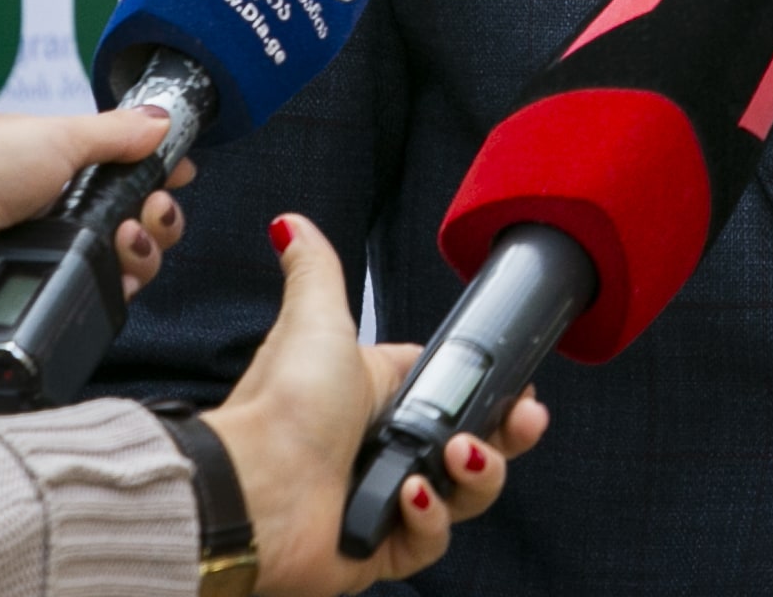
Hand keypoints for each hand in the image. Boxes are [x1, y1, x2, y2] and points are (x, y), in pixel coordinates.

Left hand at [0, 110, 195, 323]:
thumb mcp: (55, 135)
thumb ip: (115, 133)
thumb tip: (163, 121)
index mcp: (58, 170)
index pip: (126, 177)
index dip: (157, 179)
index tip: (177, 178)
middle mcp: (54, 217)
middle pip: (135, 226)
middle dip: (159, 219)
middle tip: (149, 214)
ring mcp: (45, 262)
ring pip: (121, 269)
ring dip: (142, 254)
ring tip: (126, 243)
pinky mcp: (33, 302)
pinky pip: (89, 306)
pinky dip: (109, 294)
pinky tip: (110, 277)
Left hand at [202, 214, 549, 596]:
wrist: (251, 491)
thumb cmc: (281, 408)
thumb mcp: (315, 322)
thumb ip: (317, 270)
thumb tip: (289, 224)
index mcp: (380, 397)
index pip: (457, 393)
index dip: (494, 392)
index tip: (520, 389)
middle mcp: (386, 450)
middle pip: (477, 447)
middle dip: (506, 436)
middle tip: (520, 421)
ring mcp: (386, 501)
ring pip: (466, 494)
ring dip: (475, 476)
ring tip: (456, 456)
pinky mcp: (380, 548)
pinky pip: (432, 540)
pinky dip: (429, 519)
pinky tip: (411, 497)